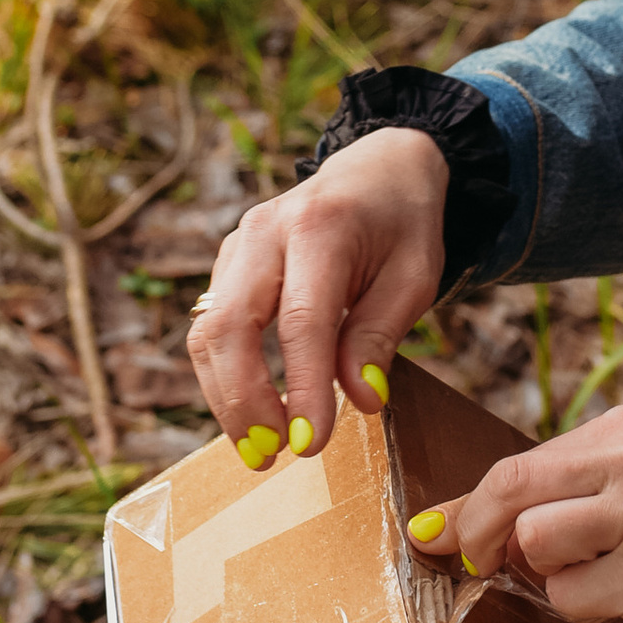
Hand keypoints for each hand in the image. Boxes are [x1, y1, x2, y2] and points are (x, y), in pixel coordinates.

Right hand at [184, 129, 447, 468]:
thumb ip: (380, 334)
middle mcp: (265, 231)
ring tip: (260, 447)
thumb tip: (361, 402)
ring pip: (206, 332)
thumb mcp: (415, 275)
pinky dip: (225, 376)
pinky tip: (254, 410)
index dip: (301, 388)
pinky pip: (210, 327)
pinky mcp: (228, 264)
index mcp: (320, 227)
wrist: (379, 167)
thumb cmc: (403, 224)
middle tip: (271, 456)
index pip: (301, 321)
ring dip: (225, 398)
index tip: (311, 444)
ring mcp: (238, 245)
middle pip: (229, 327)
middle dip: (243, 402)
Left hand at [406, 407, 622, 622]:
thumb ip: (555, 492)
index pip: (517, 462)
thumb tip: (442, 525)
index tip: (443, 536)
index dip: (469, 506)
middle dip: (478, 534)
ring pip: (535, 544)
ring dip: (547, 575)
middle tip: (482, 564)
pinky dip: (582, 609)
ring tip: (592, 574)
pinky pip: (572, 599)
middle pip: (510, 490)